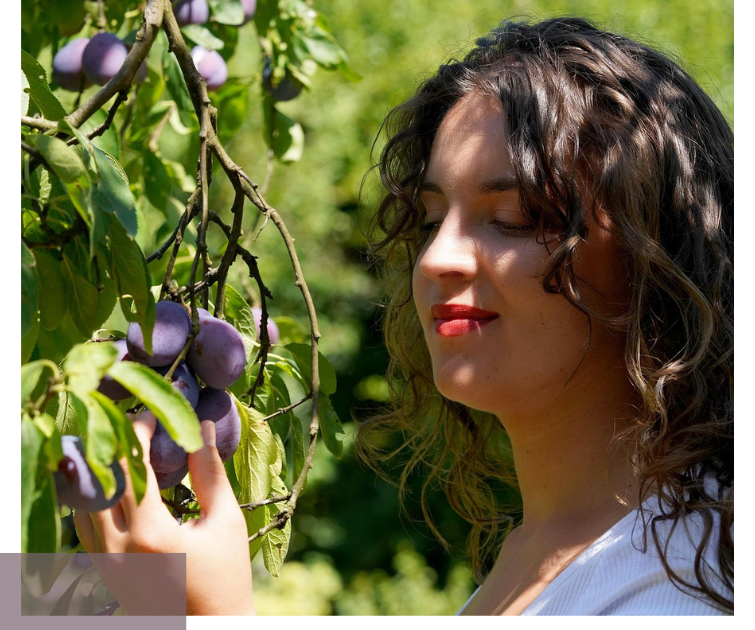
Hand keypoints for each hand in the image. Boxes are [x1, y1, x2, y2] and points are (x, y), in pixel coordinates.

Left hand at [74, 413, 255, 615]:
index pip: (131, 466)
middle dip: (116, 442)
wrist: (211, 626)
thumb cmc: (226, 576)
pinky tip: (117, 479)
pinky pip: (83, 522)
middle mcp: (117, 549)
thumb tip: (201, 425)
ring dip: (101, 467)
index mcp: (151, 535)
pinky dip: (96, 493)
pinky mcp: (102, 568)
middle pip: (98, 478)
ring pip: (83, 500)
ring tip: (127, 445)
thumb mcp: (225, 520)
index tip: (158, 412)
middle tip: (140, 422)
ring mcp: (104, 561)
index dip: (140, 430)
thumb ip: (210, 471)